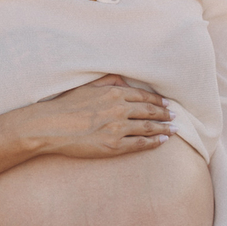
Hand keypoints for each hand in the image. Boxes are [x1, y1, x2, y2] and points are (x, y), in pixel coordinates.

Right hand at [28, 74, 175, 158]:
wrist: (51, 126)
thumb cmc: (66, 105)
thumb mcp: (87, 86)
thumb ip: (108, 81)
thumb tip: (124, 80)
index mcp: (114, 93)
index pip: (144, 96)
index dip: (158, 100)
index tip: (168, 104)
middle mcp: (120, 109)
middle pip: (150, 111)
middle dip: (165, 114)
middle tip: (175, 116)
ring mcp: (118, 128)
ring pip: (149, 127)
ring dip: (164, 128)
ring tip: (174, 129)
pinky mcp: (113, 145)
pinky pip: (140, 144)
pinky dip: (154, 142)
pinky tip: (162, 141)